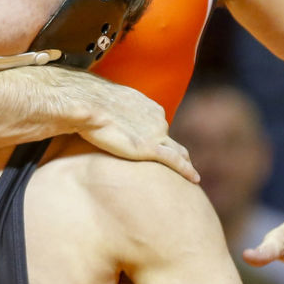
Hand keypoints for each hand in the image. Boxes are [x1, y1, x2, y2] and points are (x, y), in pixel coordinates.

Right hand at [78, 78, 198, 183]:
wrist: (88, 105)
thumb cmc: (90, 104)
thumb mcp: (106, 104)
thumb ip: (111, 112)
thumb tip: (98, 117)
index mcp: (146, 107)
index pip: (157, 124)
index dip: (159, 136)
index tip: (160, 146)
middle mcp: (157, 119)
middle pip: (168, 139)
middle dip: (174, 150)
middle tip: (179, 164)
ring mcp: (156, 134)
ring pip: (178, 151)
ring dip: (185, 162)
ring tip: (190, 175)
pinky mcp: (151, 148)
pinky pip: (176, 161)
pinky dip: (187, 170)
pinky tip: (194, 179)